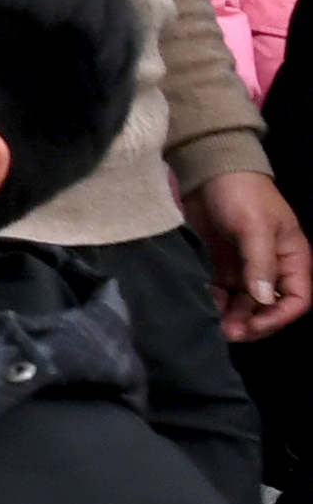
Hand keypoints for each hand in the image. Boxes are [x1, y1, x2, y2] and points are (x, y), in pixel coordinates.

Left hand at [190, 167, 310, 340]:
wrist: (209, 171)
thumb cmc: (242, 195)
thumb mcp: (254, 227)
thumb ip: (259, 264)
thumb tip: (263, 299)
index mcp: (292, 258)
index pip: (296, 300)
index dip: (278, 317)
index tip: (253, 325)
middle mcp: (273, 267)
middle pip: (269, 306)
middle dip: (252, 321)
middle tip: (228, 332)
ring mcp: (247, 266)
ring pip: (246, 302)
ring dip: (234, 316)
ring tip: (216, 324)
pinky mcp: (223, 263)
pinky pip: (225, 291)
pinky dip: (218, 301)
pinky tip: (207, 304)